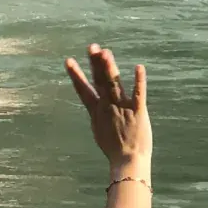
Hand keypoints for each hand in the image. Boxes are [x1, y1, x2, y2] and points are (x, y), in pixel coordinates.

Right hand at [65, 45, 149, 173]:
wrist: (127, 161)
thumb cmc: (114, 149)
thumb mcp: (100, 131)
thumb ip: (98, 115)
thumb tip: (94, 104)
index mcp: (97, 111)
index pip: (84, 89)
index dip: (76, 75)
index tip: (69, 61)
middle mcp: (107, 106)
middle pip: (99, 81)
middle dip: (94, 63)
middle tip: (92, 47)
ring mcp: (122, 108)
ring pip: (114, 83)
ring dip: (110, 67)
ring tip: (106, 52)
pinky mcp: (138, 111)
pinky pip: (138, 93)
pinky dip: (138, 80)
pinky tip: (139, 67)